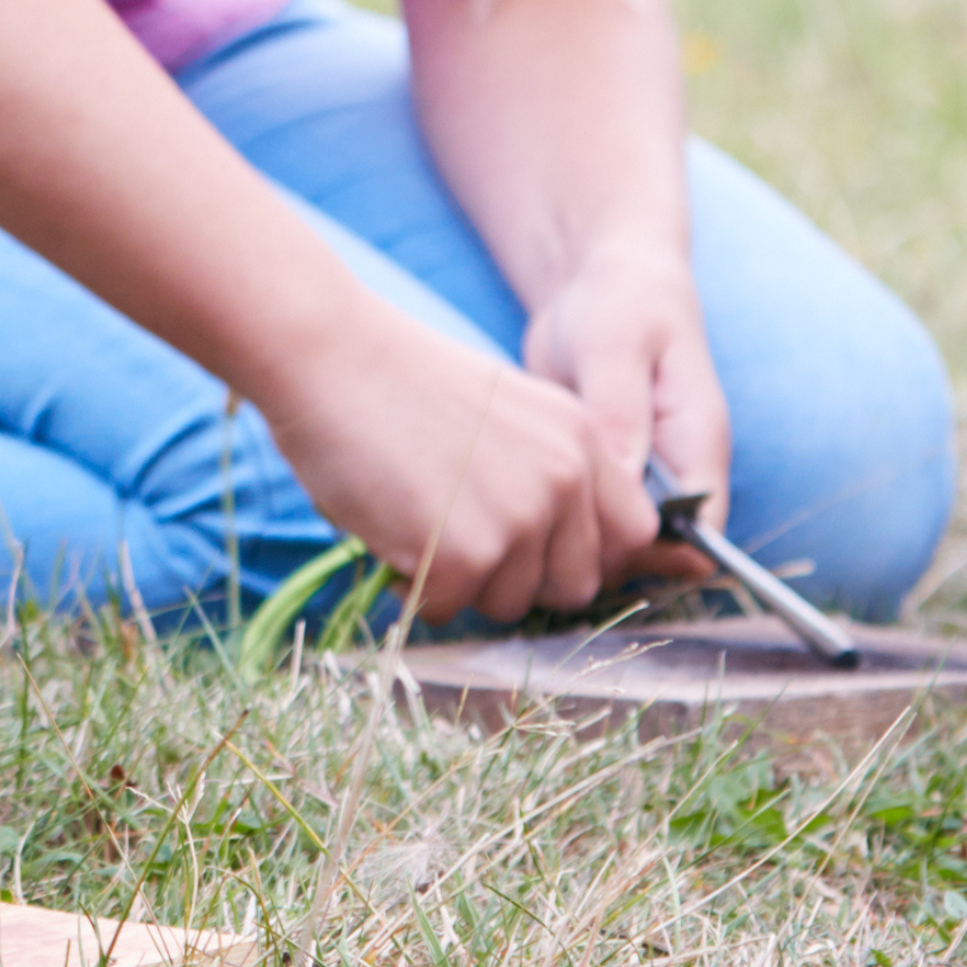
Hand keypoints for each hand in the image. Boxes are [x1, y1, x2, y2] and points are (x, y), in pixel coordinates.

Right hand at [265, 307, 646, 626]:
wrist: (332, 357)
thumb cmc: (401, 386)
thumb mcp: (511, 413)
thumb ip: (550, 469)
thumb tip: (561, 550)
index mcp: (582, 439)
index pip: (634, 533)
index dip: (590, 556)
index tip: (543, 558)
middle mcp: (566, 478)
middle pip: (576, 585)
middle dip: (521, 580)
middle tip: (464, 543)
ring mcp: (520, 518)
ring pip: (512, 604)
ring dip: (465, 583)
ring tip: (421, 524)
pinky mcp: (466, 553)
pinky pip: (449, 608)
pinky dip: (415, 587)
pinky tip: (392, 534)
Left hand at [517, 246, 722, 587]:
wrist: (600, 279)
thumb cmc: (619, 302)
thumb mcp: (615, 346)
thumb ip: (620, 413)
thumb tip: (623, 485)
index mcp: (699, 446)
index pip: (700, 537)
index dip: (649, 557)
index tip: (581, 542)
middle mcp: (676, 474)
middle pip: (653, 554)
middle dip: (597, 557)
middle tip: (528, 534)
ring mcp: (639, 479)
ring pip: (614, 546)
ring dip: (569, 544)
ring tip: (512, 522)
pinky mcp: (601, 475)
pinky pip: (585, 522)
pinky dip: (553, 522)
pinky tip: (509, 508)